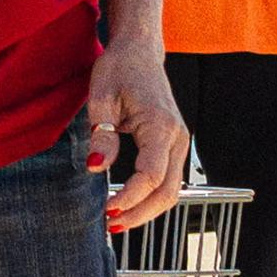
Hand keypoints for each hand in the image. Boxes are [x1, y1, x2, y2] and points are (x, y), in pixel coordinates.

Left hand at [89, 41, 189, 230]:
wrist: (139, 51)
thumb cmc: (119, 68)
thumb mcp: (101, 98)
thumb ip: (101, 135)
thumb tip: (97, 167)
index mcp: (160, 126)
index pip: (151, 175)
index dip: (130, 198)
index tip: (108, 210)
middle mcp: (177, 137)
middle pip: (168, 191)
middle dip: (140, 213)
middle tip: (111, 225)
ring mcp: (179, 142)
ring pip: (172, 190)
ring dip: (147, 209)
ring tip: (117, 220)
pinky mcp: (173, 145)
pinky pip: (168, 179)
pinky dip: (151, 197)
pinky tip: (129, 203)